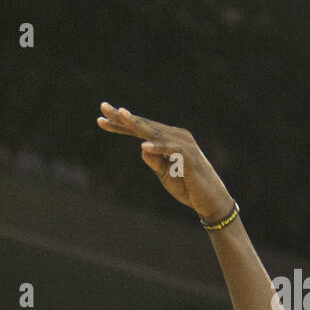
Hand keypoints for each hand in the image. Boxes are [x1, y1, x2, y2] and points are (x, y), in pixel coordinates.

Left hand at [98, 103, 234, 222]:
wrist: (210, 201)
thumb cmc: (187, 186)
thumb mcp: (165, 174)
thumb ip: (154, 161)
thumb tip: (142, 148)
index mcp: (167, 141)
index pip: (140, 131)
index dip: (120, 125)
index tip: (100, 119)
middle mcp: (175, 137)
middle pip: (145, 126)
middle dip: (123, 118)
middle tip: (104, 107)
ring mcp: (183, 145)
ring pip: (156, 132)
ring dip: (138, 125)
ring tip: (121, 116)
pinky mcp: (190, 157)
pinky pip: (171, 149)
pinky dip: (158, 147)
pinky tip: (143, 146)